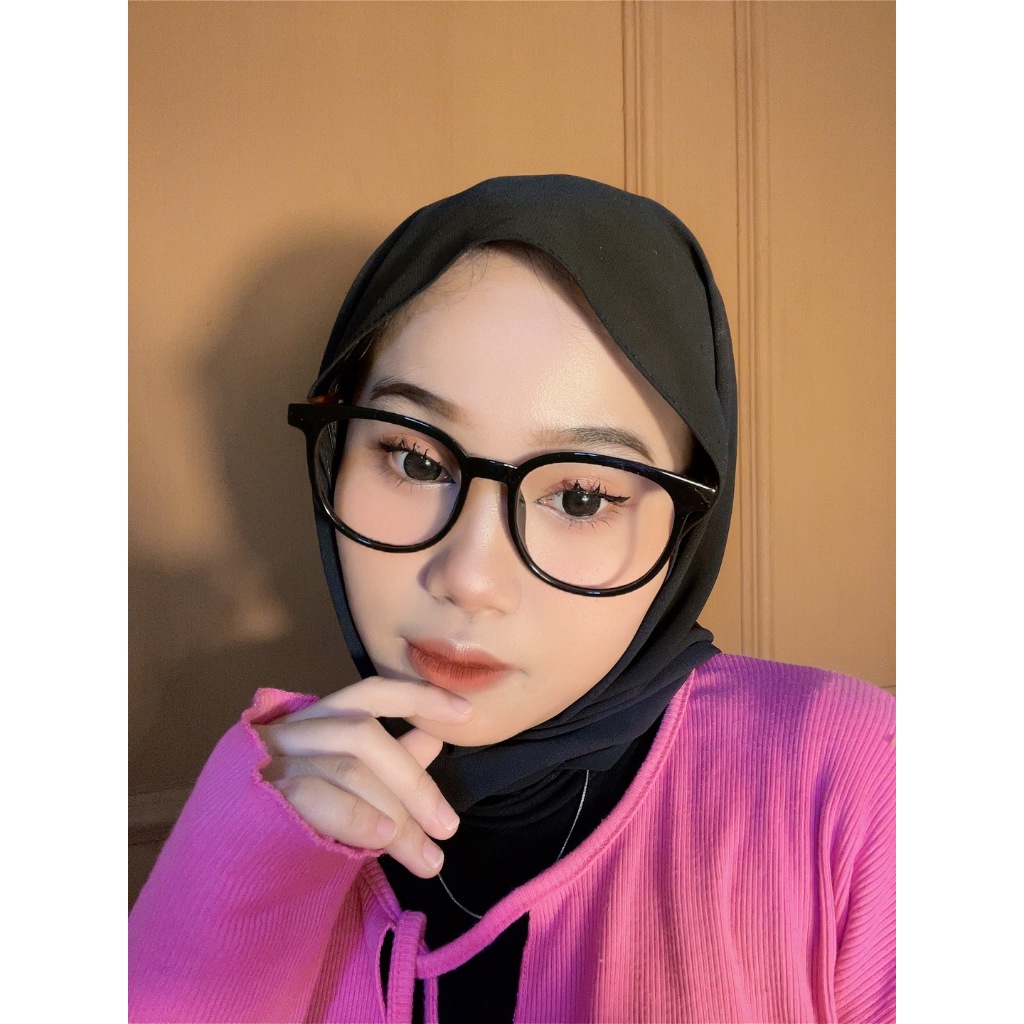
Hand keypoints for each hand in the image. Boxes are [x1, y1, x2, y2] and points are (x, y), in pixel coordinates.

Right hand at [255, 677, 471, 877]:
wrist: (216, 874)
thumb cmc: (287, 823)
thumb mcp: (343, 789)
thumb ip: (384, 763)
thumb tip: (433, 736)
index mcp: (312, 721)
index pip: (368, 694)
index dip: (416, 695)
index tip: (465, 713)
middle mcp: (288, 731)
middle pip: (363, 736)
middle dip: (414, 783)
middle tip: (448, 828)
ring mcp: (267, 761)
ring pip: (347, 770)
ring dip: (396, 816)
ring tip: (427, 856)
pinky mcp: (254, 798)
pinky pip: (314, 797)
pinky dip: (355, 817)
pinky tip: (381, 843)